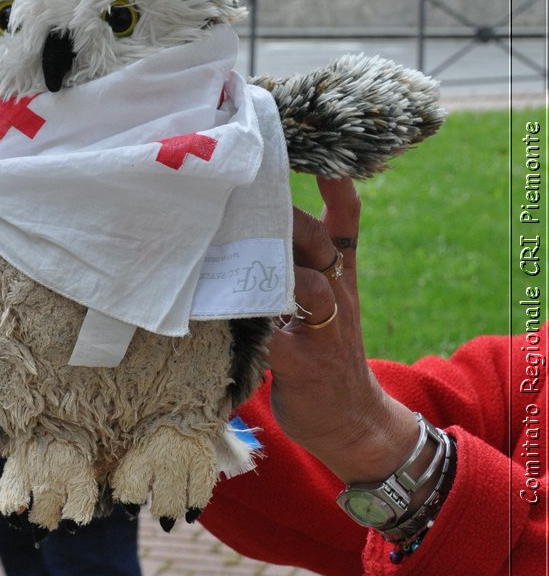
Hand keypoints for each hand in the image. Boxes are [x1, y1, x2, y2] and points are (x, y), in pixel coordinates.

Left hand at [268, 177, 422, 484]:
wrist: (351, 420)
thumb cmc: (326, 355)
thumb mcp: (322, 305)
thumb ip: (301, 268)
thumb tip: (255, 228)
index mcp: (340, 277)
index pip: (346, 222)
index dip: (336, 187)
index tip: (321, 154)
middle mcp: (337, 296)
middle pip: (321, 243)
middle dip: (289, 217)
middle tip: (247, 191)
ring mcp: (324, 329)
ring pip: (308, 282)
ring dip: (275, 263)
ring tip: (238, 241)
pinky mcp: (304, 361)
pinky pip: (279, 333)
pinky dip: (254, 318)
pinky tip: (224, 306)